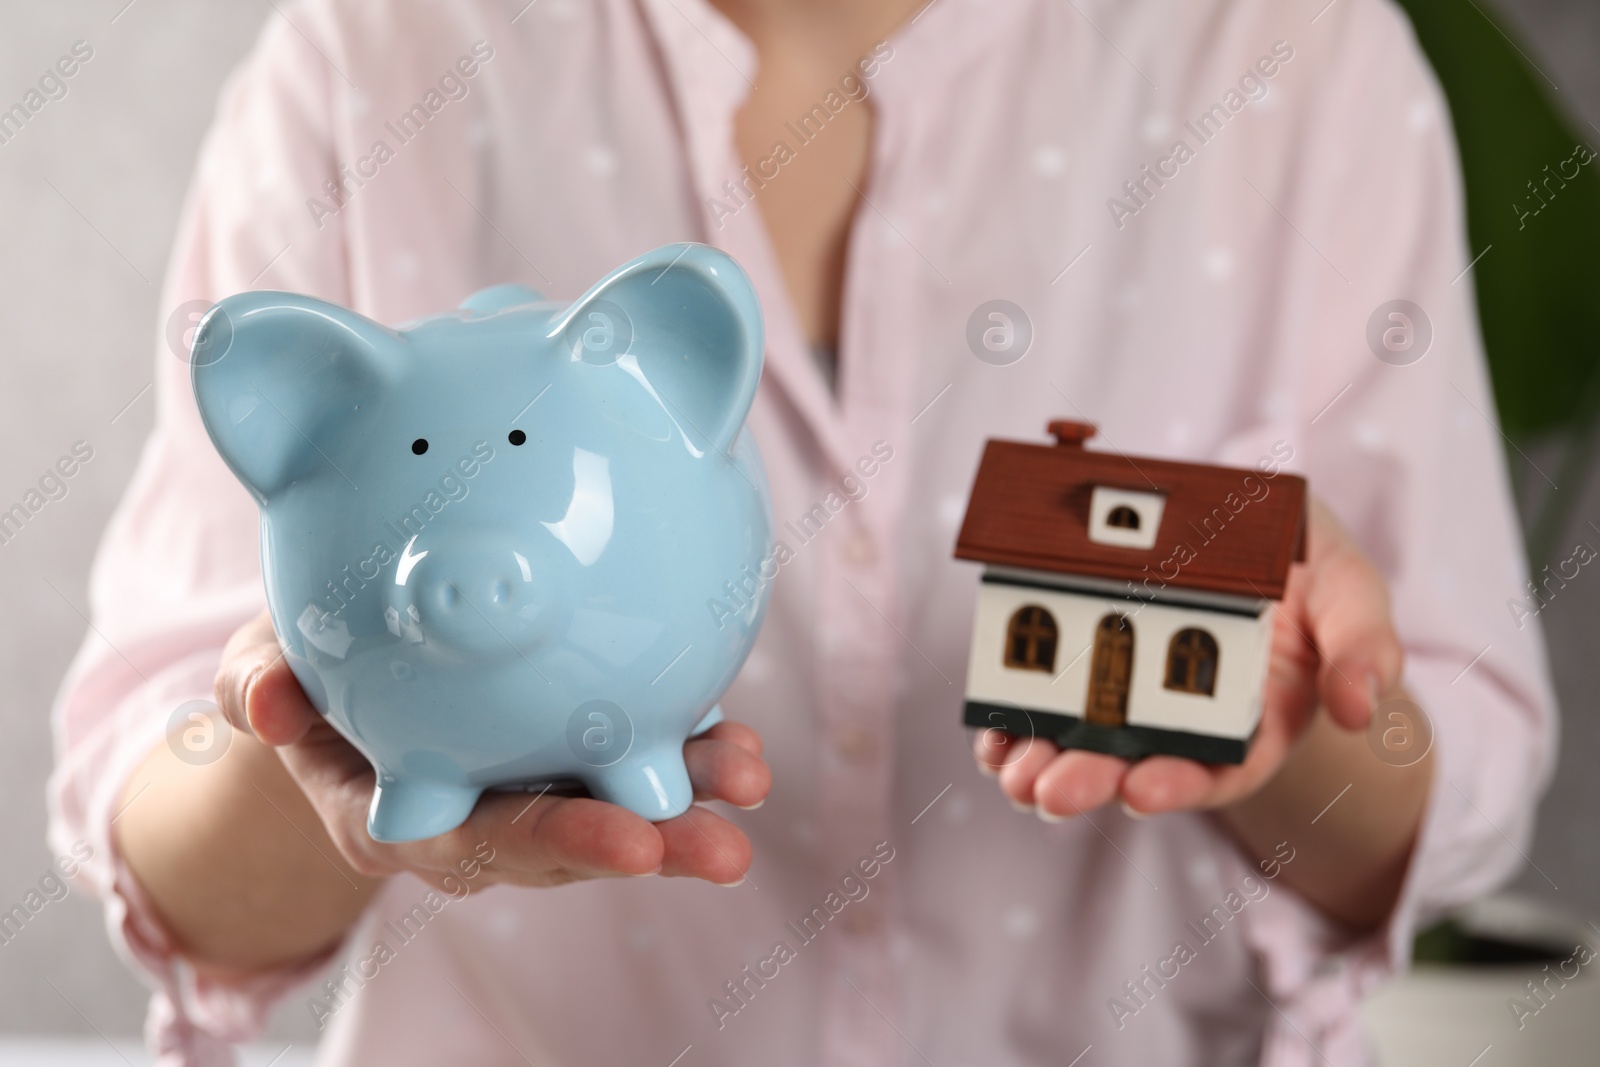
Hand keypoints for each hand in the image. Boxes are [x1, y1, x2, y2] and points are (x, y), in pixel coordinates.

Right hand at [217, 610, 769, 890]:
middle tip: (719, 846)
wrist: (344, 668)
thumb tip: (263, 707)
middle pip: (568, 844)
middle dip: (646, 846)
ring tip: (752, 784)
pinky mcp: (574, 751)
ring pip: (616, 807)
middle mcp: (479, 817)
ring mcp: (533, 787)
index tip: (628, 845)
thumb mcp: (263, 666)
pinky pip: (636, 758)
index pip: (480, 843)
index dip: (553, 845)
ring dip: (690, 805)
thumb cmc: (306, 668)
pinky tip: (744, 748)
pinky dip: (691, 756)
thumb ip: (259, 684)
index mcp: (402, 814)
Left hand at [974, 496, 1403, 818]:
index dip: (1180, 784)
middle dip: (1092, 781)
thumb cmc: (1313, 570)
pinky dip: (1016, 724)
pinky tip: (991, 737)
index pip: (1221, 769)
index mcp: (1259, 720)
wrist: (1261, 529)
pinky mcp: (1092, 661)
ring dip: (1044, 764)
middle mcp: (1191, 719)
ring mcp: (1138, 695)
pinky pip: (1049, 701)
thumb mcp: (1352, 595)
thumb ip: (1363, 649)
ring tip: (1012, 774)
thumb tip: (1360, 708)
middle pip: (1140, 766)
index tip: (1141, 791)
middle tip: (1048, 792)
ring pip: (1086, 743)